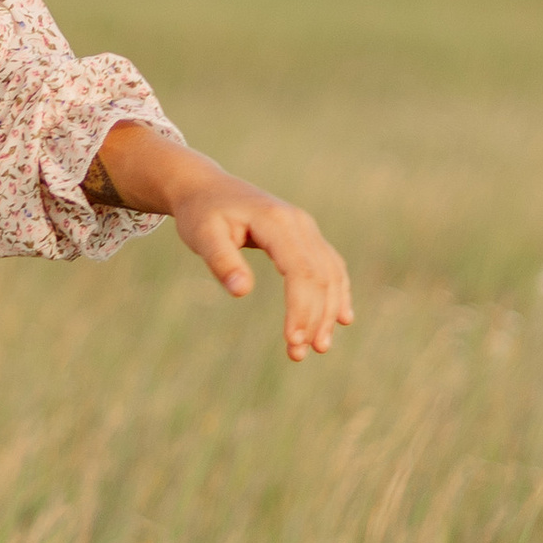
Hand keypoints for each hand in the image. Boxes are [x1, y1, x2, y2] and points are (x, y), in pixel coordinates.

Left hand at [89, 126, 354, 362]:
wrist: (207, 188)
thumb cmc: (201, 213)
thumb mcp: (201, 235)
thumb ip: (221, 261)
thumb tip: (241, 291)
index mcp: (276, 222)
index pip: (299, 271)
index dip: (300, 308)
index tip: (291, 340)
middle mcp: (299, 223)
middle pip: (320, 276)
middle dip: (314, 318)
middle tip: (298, 355)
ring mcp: (306, 228)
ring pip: (330, 273)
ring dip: (329, 311)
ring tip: (319, 347)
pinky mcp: (306, 236)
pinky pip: (330, 265)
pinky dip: (338, 292)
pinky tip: (341, 318)